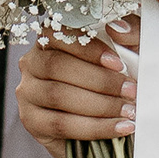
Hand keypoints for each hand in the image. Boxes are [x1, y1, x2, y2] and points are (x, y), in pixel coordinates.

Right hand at [17, 21, 137, 157]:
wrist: (107, 126)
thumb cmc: (115, 82)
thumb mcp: (129, 54)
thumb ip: (129, 34)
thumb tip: (118, 28)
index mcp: (51, 39)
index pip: (59, 33)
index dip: (89, 48)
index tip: (119, 64)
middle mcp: (33, 62)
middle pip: (57, 66)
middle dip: (100, 81)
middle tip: (131, 91)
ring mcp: (27, 92)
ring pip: (58, 95)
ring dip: (100, 105)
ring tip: (128, 112)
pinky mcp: (30, 120)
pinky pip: (60, 124)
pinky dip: (93, 128)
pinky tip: (117, 128)